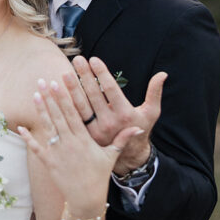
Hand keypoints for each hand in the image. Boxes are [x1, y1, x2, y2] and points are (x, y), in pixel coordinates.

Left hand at [17, 78, 141, 215]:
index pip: (73, 113)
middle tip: (42, 81)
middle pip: (58, 116)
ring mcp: (58, 153)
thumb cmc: (99, 176)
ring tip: (35, 95)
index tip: (59, 82)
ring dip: (41, 111)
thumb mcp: (112, 156)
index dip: (65, 97)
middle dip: (50, 97)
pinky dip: (28, 138)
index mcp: (84, 139)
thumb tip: (138, 128)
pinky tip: (20, 127)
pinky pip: (36, 148)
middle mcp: (70, 143)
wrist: (87, 199)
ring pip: (48, 127)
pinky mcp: (49, 163)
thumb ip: (122, 139)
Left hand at [63, 57, 166, 175]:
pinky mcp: (85, 137)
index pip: (110, 90)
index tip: (93, 59)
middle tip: (77, 60)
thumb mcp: (151, 113)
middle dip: (84, 76)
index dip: (101, 74)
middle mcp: (108, 124)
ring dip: (70, 90)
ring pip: (79, 108)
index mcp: (124, 115)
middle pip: (92, 96)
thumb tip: (163, 74)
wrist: (129, 159)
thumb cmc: (141, 130)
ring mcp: (94, 132)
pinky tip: (56, 96)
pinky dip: (63, 108)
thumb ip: (155, 93)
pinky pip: (73, 120)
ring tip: (64, 74)